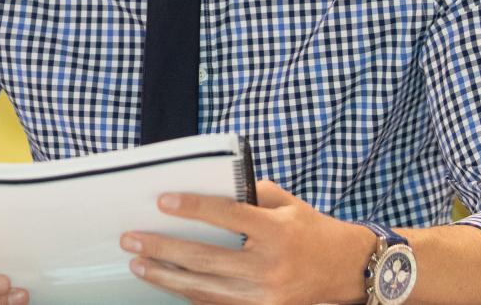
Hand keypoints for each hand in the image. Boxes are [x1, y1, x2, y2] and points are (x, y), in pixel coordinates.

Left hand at [120, 180, 374, 304]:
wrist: (348, 270)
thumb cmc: (313, 230)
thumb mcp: (289, 204)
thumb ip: (251, 194)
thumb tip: (210, 187)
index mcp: (278, 231)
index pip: (229, 217)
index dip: (194, 209)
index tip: (163, 202)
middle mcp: (271, 265)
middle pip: (206, 258)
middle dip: (162, 249)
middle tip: (131, 239)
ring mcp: (266, 295)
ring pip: (205, 288)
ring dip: (166, 277)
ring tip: (139, 265)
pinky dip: (188, 295)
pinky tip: (167, 284)